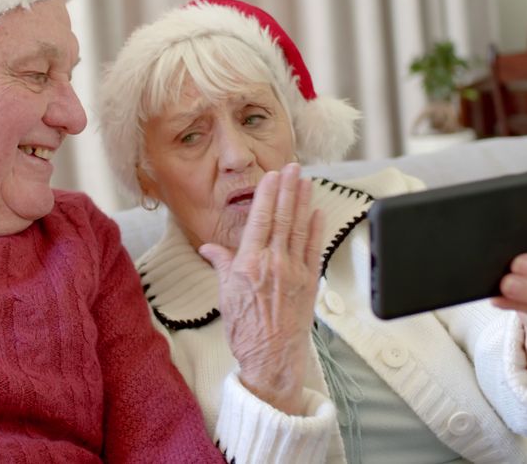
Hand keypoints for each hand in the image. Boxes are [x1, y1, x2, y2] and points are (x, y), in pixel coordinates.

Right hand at [199, 163, 323, 413]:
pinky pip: (313, 249)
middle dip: (287, 189)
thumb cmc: (245, 330)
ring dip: (303, 202)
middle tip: (292, 168)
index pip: (259, 220)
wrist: (271, 358)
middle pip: (282, 218)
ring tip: (305, 181)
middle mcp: (273, 264)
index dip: (266, 195)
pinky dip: (316, 229)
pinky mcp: (310, 283)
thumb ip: (222, 265)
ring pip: (299, 228)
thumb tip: (209, 248)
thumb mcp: (224, 295)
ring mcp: (294, 272)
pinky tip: (317, 212)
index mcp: (249, 265)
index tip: (270, 176)